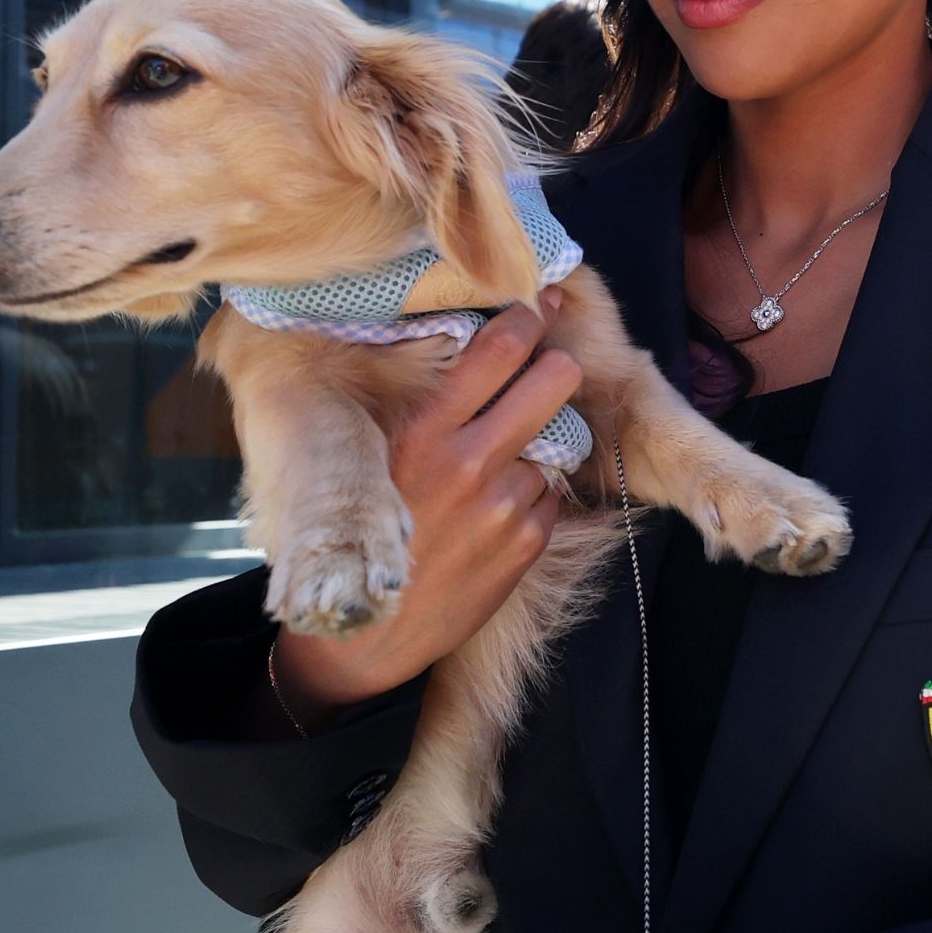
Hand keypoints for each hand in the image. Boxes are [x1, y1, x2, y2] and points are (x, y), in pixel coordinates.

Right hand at [271, 291, 582, 722]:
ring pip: (555, 444)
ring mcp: (504, 504)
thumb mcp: (384, 459)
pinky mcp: (526, 544)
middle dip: (561, 369)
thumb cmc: (376, 530)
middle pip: (553, 382)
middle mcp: (469, 461)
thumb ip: (433, 413)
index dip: (531, 315)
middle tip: (555, 368)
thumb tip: (479, 356)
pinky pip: (552, 496)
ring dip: (542, 448)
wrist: (370, 630)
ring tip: (503, 468)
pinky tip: (501, 513)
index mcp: (426, 431)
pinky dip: (536, 497)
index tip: (544, 301)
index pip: (498, 349)